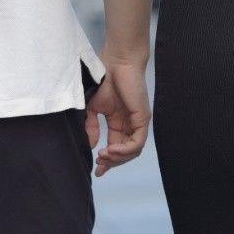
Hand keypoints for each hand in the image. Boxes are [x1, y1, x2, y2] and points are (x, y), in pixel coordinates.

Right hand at [86, 58, 150, 176]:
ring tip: (104, 156)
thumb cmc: (103, 79)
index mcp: (118, 123)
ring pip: (133, 151)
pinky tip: (112, 150)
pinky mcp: (143, 119)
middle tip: (99, 164)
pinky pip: (137, 142)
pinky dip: (125, 150)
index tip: (97, 171)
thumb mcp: (92, 107)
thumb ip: (90, 126)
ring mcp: (137, 122)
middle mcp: (129, 125)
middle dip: (112, 162)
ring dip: (118, 158)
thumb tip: (90, 145)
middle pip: (125, 153)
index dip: (107, 161)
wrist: (115, 62)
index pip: (116, 148)